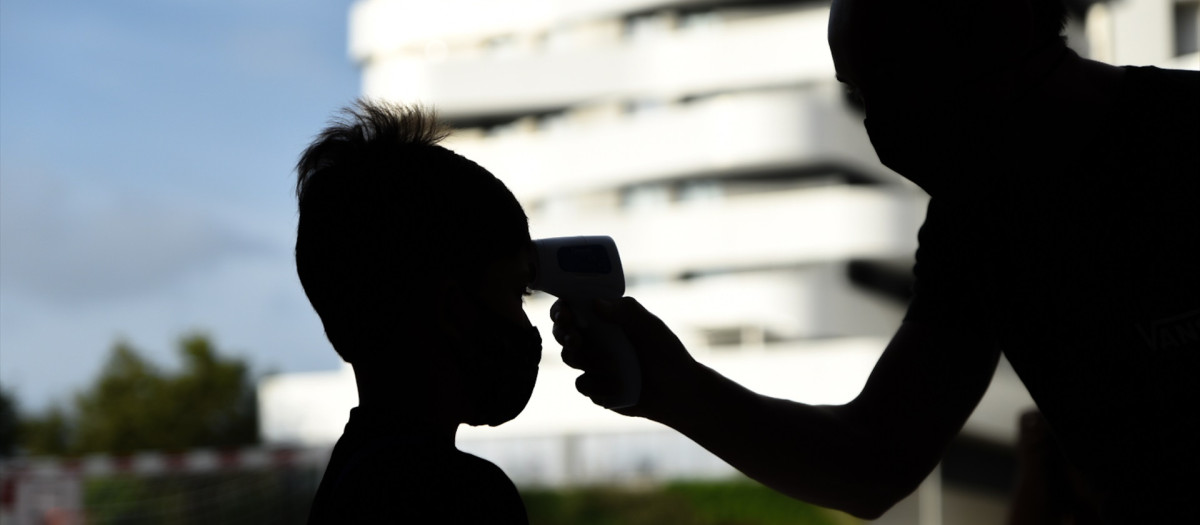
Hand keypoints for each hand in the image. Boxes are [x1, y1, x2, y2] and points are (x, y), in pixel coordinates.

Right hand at [551, 297, 698, 419]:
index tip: (565, 314)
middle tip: (576, 340)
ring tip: (613, 364)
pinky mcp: (595, 387)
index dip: (561, 310)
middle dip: (564, 334)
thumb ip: (625, 311)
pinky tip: (617, 385)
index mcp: (604, 319)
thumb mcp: (649, 326)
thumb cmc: (666, 353)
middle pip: (562, 332)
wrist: (676, 392)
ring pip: (569, 357)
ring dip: (586, 359)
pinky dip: (597, 384)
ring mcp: (592, 364)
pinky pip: (582, 384)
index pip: (572, 308)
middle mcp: (594, 339)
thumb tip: (595, 303)